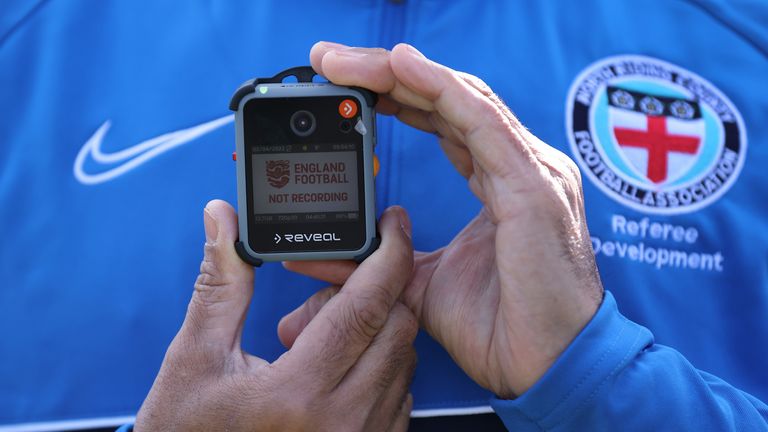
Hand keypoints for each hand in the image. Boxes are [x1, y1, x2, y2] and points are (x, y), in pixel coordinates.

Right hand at [135, 201, 416, 431]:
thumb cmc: (188, 430)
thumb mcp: (196, 356)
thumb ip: (221, 282)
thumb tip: (222, 217)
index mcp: (297, 393)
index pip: (365, 307)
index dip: (387, 255)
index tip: (392, 224)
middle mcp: (341, 422)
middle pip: (397, 326)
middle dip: (371, 296)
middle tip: (317, 306)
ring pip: (403, 358)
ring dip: (373, 334)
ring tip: (314, 349)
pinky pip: (400, 393)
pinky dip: (378, 368)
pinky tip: (333, 375)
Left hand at [284, 42, 603, 397]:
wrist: (546, 370)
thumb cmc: (499, 329)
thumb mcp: (417, 284)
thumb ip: (371, 263)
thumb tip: (313, 256)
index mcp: (499, 182)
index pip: (442, 122)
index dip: (393, 98)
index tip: (343, 88)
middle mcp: (517, 166)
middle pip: (447, 100)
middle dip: (385, 76)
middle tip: (330, 61)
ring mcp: (530, 170)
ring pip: (460, 99)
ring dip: (398, 73)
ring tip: (346, 61)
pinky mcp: (533, 187)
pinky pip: (483, 122)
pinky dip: (440, 90)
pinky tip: (400, 65)